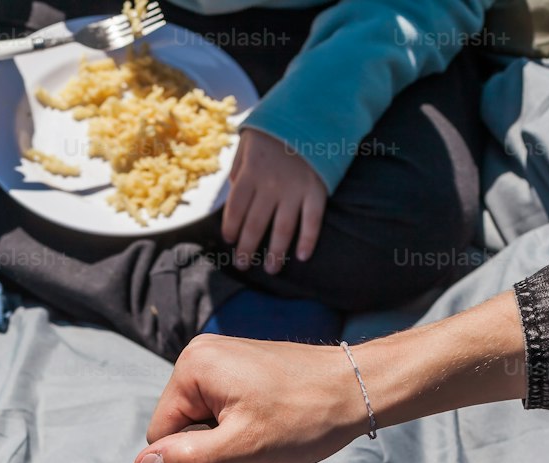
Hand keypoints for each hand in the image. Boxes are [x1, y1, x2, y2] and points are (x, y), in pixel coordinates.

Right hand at [134, 291, 529, 462]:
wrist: (359, 390)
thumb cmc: (306, 415)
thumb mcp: (240, 449)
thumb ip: (186, 461)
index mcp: (192, 368)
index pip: (160, 433)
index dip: (188, 461)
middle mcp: (202, 357)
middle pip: (182, 428)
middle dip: (212, 452)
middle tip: (249, 458)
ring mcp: (224, 362)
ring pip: (205, 425)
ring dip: (230, 446)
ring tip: (264, 444)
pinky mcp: (244, 372)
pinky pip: (225, 413)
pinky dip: (243, 432)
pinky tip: (269, 433)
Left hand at [223, 130, 327, 273]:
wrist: (312, 107)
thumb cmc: (276, 125)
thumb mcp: (248, 139)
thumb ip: (238, 167)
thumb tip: (232, 193)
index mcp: (250, 172)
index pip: (235, 210)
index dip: (231, 228)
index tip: (230, 240)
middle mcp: (270, 185)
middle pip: (255, 226)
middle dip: (248, 249)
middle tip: (243, 265)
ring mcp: (295, 190)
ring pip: (282, 230)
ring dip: (276, 254)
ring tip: (272, 269)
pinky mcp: (317, 190)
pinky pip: (312, 221)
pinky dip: (308, 240)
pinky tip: (303, 256)